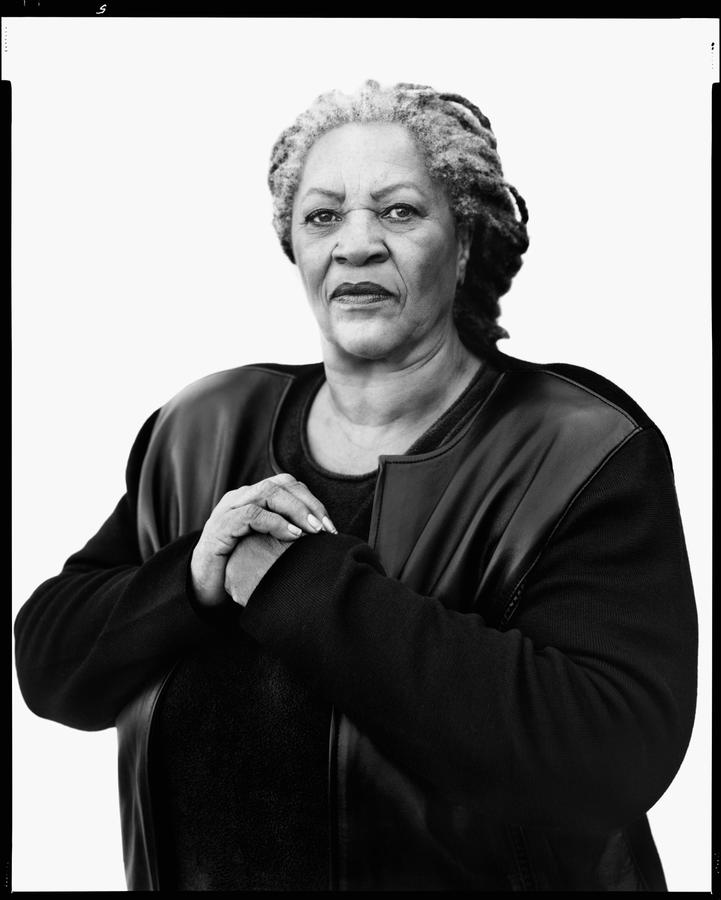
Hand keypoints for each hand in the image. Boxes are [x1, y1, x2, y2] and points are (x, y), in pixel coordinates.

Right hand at [190, 473, 335, 607]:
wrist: (203, 584)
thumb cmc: (240, 564)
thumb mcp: (268, 544)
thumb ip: (289, 533)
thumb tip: (324, 534)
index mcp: (253, 498)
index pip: (288, 484)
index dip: (313, 500)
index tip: (330, 525)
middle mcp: (241, 497)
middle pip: (281, 484)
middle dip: (309, 504)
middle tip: (326, 527)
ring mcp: (228, 509)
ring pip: (268, 493)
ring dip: (296, 510)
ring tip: (313, 531)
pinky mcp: (220, 527)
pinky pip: (251, 514)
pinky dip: (275, 523)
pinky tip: (292, 536)